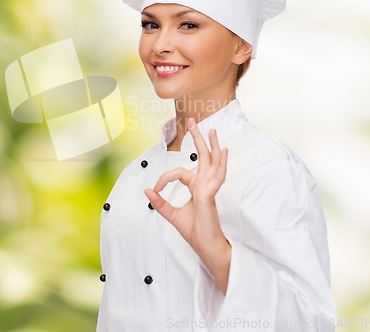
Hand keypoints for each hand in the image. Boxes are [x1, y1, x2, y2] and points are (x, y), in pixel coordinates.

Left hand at [144, 117, 230, 292]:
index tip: (154, 189)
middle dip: (198, 139)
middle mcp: (204, 185)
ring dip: (211, 145)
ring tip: (211, 130)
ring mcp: (209, 190)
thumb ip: (160, 203)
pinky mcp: (209, 196)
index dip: (164, 178)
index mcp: (197, 188)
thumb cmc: (196, 232)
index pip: (180, 173)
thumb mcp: (172, 215)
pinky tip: (223, 151)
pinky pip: (213, 178)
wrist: (208, 248)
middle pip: (203, 157)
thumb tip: (146, 190)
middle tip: (193, 121)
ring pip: (211, 162)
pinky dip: (220, 163)